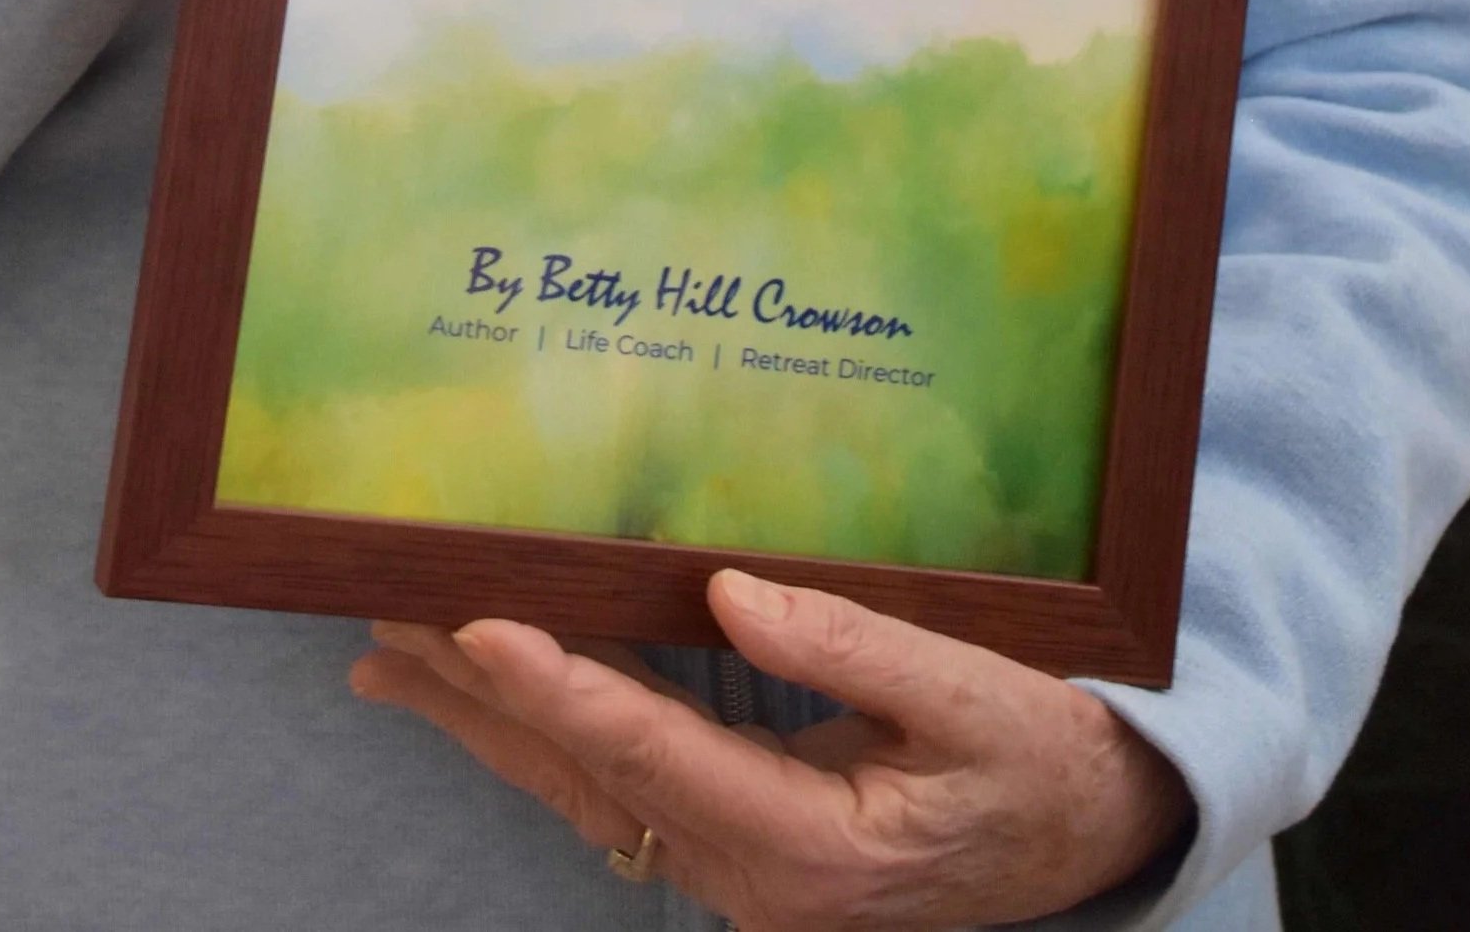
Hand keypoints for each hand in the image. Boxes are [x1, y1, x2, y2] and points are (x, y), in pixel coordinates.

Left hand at [350, 569, 1192, 928]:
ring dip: (487, 723)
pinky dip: (539, 743)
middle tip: (384, 617)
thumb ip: (851, 641)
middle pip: (588, 779)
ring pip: (585, 792)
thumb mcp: (971, 694)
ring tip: (387, 658)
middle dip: (479, 699)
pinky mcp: (735, 851)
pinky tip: (481, 701)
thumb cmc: (1038, 760)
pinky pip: (615, 796)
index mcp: (811, 844)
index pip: (655, 753)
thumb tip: (730, 590)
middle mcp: (754, 878)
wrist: (1085, 841)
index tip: (478, 625)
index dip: (559, 687)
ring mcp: (738, 876)